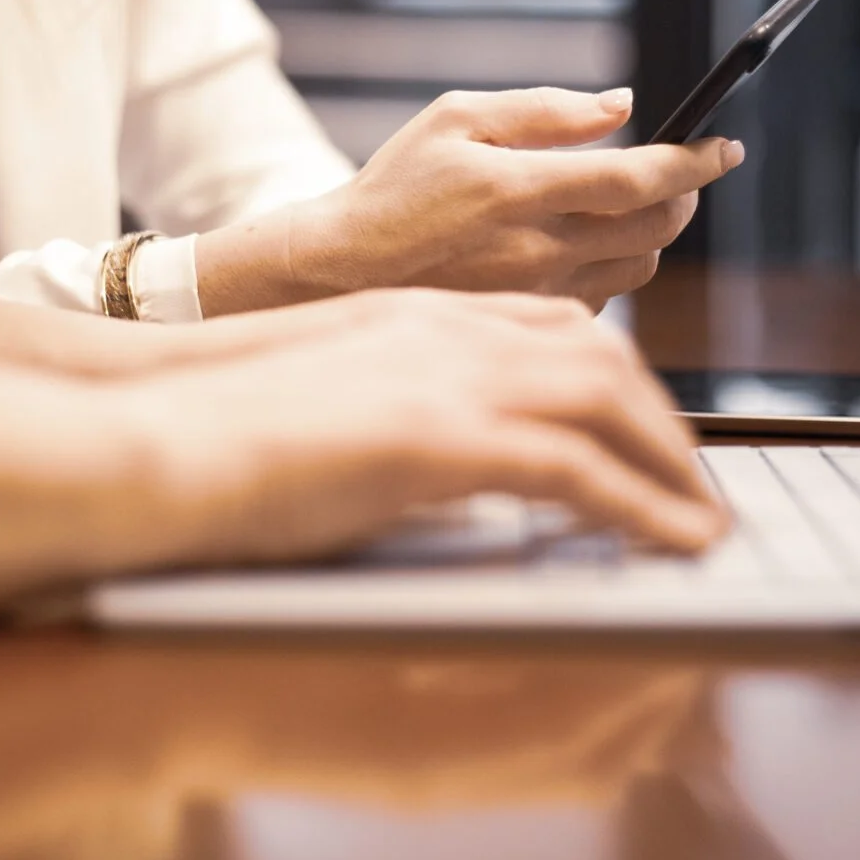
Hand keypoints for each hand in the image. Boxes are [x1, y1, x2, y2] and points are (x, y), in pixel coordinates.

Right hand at [111, 293, 728, 568]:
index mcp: (418, 315)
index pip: (554, 324)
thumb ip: (391, 404)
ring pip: (611, 401)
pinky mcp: (443, 438)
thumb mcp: (325, 394)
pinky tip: (677, 544)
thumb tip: (432, 455)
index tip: (645, 423)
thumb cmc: (216, 425)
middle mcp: (448, 329)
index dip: (616, 373)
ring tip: (703, 522)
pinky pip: (582, 470)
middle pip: (600, 354)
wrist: (156, 430)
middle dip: (662, 420)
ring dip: (671, 465)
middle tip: (693, 482)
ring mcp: (449, 377)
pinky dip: (645, 507)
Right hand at [198, 88, 743, 314]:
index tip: (726, 148)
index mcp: (518, 191)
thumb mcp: (454, 119)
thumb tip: (622, 106)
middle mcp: (536, 251)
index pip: (638, 180)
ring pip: (638, 268)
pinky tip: (580, 242)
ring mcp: (537, 296)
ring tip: (627, 203)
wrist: (336, 275)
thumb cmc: (393, 189)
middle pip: (655, 228)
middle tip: (678, 171)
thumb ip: (544, 110)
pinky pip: (604, 297)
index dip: (694, 163)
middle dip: (682, 194)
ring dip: (651, 232)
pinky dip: (613, 265)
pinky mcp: (532, 325)